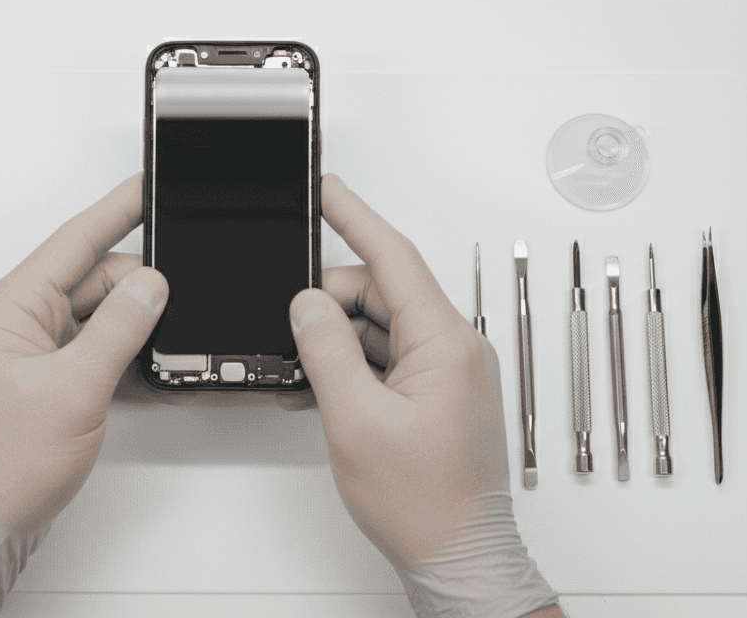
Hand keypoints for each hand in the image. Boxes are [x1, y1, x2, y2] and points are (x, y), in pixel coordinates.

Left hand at [0, 173, 167, 617]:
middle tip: (181, 299)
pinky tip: (148, 371)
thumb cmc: (2, 468)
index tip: (150, 183)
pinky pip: (94, 347)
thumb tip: (151, 283)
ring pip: (98, 314)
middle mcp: (17, 322)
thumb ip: (119, 329)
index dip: (118, 209)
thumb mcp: (75, 390)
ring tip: (163, 345)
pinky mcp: (46, 378)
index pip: (74, 240)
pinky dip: (123, 355)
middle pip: (93, 277)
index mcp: (10, 309)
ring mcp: (31, 351)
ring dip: (132, 326)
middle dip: (138, 286)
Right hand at [289, 174, 561, 617]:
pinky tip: (324, 384)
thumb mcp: (356, 421)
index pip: (394, 257)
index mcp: (447, 343)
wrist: (459, 557)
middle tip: (287, 323)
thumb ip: (326, 352)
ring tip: (303, 367)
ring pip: (382, 326)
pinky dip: (354, 363)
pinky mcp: (439, 394)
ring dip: (339, 338)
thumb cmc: (425, 504)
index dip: (354, 217)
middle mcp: (456, 349)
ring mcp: (449, 372)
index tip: (326, 189)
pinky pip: (390, 356)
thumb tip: (307, 305)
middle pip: (382, 292)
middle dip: (330, 300)